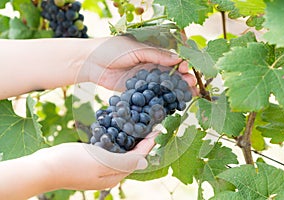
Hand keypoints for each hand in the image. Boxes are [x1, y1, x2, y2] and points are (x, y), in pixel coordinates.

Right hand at [33, 132, 156, 190]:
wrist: (45, 167)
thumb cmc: (73, 164)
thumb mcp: (102, 162)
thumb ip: (125, 162)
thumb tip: (145, 162)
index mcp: (116, 174)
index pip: (138, 157)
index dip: (149, 143)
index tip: (157, 128)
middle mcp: (110, 172)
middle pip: (132, 155)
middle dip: (141, 140)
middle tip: (148, 123)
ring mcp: (100, 167)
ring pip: (121, 151)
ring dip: (130, 138)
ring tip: (136, 124)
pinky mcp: (91, 160)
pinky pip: (109, 149)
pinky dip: (116, 139)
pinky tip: (116, 129)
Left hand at [81, 36, 196, 91]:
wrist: (91, 62)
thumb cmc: (112, 49)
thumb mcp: (136, 49)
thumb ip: (156, 55)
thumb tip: (178, 58)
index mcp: (151, 52)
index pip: (172, 59)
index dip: (182, 64)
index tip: (188, 69)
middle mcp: (150, 66)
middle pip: (171, 73)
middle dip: (183, 79)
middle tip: (192, 85)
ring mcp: (144, 79)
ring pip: (163, 85)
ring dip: (176, 90)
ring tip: (188, 95)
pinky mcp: (136, 90)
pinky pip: (151, 94)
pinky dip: (161, 98)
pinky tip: (171, 103)